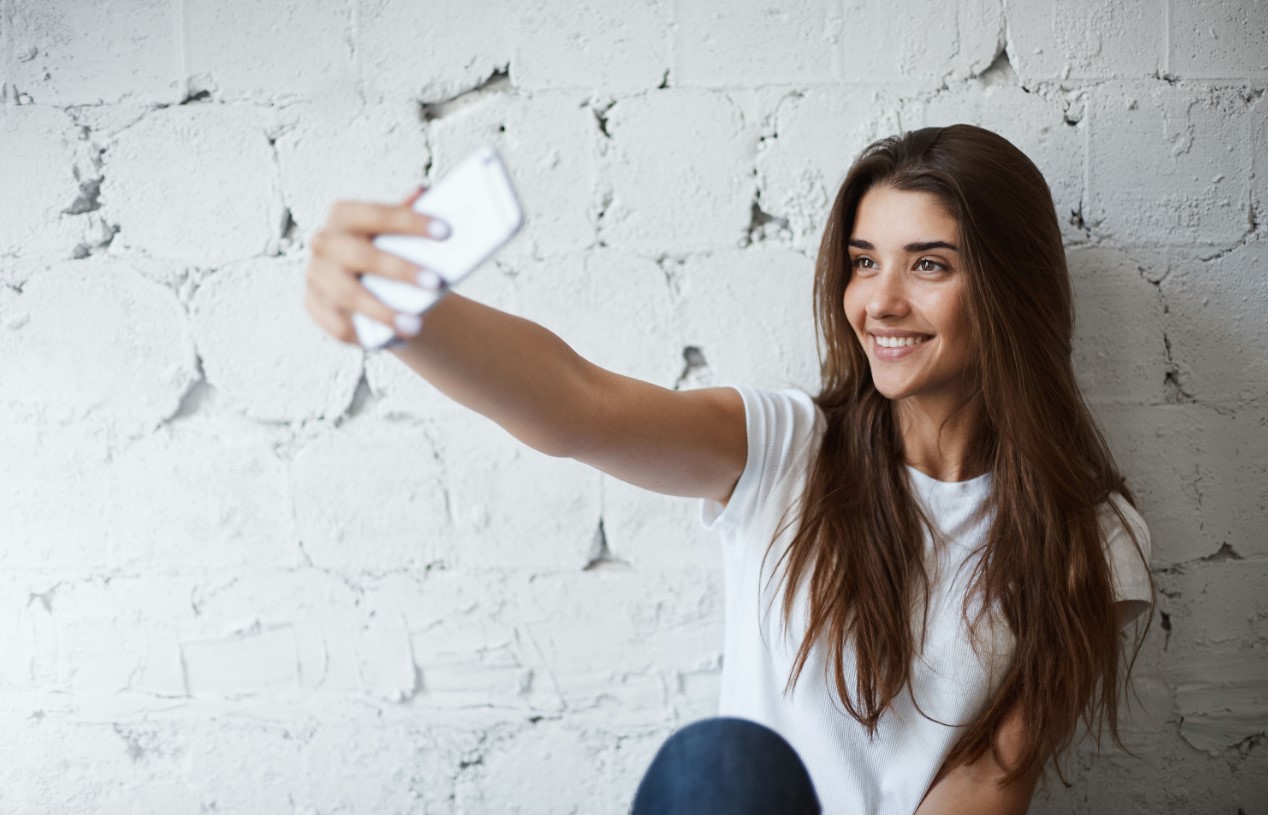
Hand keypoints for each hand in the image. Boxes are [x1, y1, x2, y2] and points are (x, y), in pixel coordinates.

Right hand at [304, 187, 450, 344]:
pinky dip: (365, 336)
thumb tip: (426, 191)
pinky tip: (395, 340)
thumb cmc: (387, 249)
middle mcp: (324, 242)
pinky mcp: (314, 305)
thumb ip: (408, 213)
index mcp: (344, 215)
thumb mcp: (396, 231)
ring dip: (384, 312)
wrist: (365, 281)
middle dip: (400, 270)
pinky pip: (338, 326)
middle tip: (437, 283)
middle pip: (361, 255)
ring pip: (349, 295)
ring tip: (416, 326)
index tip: (447, 232)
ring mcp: (316, 275)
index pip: (378, 214)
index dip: (411, 222)